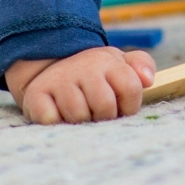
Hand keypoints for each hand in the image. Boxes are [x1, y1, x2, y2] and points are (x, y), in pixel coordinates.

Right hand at [4, 45, 155, 123]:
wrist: (50, 68)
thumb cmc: (94, 75)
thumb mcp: (119, 64)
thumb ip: (141, 66)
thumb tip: (147, 79)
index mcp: (108, 61)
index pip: (131, 88)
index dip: (129, 107)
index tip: (120, 108)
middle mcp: (84, 66)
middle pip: (105, 106)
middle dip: (104, 116)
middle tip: (96, 113)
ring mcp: (59, 79)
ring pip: (79, 116)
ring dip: (81, 122)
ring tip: (79, 112)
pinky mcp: (37, 93)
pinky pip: (52, 119)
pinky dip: (56, 123)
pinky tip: (58, 113)